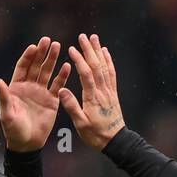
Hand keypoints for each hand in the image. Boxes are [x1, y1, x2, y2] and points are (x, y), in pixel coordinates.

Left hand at [0, 36, 71, 151]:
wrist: (27, 144)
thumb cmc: (13, 130)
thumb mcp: (7, 114)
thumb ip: (4, 97)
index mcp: (16, 88)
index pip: (22, 67)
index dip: (28, 57)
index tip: (33, 47)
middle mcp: (29, 87)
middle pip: (36, 66)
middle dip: (41, 53)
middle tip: (48, 40)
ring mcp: (41, 92)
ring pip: (47, 72)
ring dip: (52, 60)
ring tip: (58, 46)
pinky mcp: (52, 100)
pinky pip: (58, 85)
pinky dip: (62, 76)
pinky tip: (67, 66)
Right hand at [60, 33, 124, 150]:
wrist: (115, 140)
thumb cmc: (95, 134)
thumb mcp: (80, 124)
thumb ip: (71, 106)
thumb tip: (62, 89)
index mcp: (93, 97)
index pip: (86, 74)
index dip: (79, 60)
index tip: (71, 48)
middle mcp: (103, 91)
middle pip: (97, 66)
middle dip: (89, 50)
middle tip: (83, 36)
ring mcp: (109, 90)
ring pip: (105, 66)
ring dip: (99, 51)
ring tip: (94, 38)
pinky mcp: (113, 93)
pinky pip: (111, 73)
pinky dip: (108, 61)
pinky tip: (105, 52)